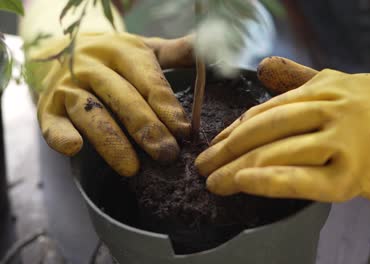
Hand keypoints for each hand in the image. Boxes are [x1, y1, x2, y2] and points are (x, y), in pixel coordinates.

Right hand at [30, 33, 192, 175]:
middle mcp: (93, 66)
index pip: (149, 81)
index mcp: (122, 51)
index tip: (184, 132)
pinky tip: (74, 148)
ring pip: (91, 113)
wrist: (60, 50)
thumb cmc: (113, 58)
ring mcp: (68, 87)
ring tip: (132, 168)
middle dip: (147, 128)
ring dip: (112, 141)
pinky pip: (52, 123)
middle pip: (123, 98)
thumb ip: (176, 52)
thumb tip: (209, 47)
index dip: (167, 107)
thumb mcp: (144, 49)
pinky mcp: (47, 107)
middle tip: (167, 154)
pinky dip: (60, 136)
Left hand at [196, 56, 369, 216]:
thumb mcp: (348, 88)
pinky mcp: (357, 172)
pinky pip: (303, 178)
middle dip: (226, 148)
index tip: (216, 144)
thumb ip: (303, 79)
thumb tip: (263, 67)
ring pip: (277, 153)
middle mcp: (333, 107)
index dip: (235, 130)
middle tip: (203, 164)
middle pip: (264, 129)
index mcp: (327, 88)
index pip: (267, 109)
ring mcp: (345, 138)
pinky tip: (244, 183)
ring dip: (237, 168)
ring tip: (215, 181)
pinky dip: (269, 180)